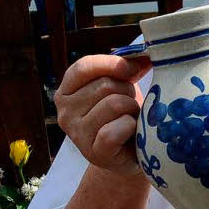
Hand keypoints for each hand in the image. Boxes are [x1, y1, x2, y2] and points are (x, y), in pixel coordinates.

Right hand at [54, 54, 151, 176]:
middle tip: (130, 106)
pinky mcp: (93, 152)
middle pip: (105, 84)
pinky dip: (130, 127)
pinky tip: (130, 133)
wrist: (131, 153)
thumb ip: (125, 67)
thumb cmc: (125, 114)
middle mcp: (65, 112)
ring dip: (131, 109)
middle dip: (128, 91)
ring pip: (114, 104)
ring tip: (130, 119)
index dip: (113, 64)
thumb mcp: (121, 86)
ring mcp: (77, 134)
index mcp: (67, 91)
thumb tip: (143, 54)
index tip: (133, 69)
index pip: (84, 66)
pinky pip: (115, 129)